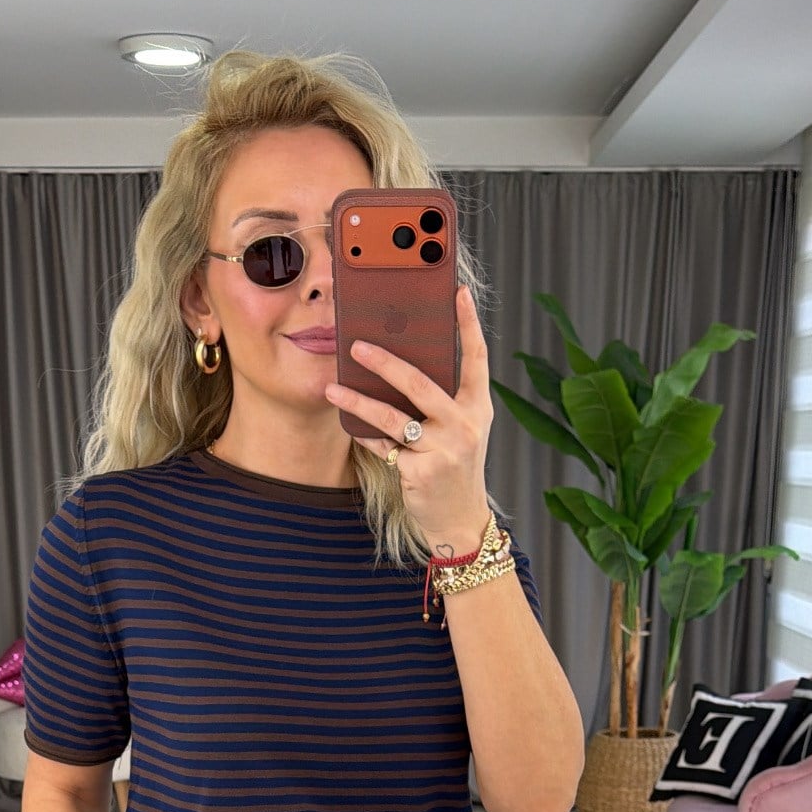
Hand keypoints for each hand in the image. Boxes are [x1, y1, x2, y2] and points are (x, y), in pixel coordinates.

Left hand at [324, 282, 492, 553]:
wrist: (460, 519)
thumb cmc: (454, 466)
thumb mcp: (460, 429)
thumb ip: (443, 399)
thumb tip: (401, 363)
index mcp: (478, 407)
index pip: (476, 358)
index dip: (468, 324)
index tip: (458, 292)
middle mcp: (466, 425)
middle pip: (420, 383)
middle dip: (385, 362)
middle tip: (356, 344)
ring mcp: (445, 449)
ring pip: (393, 417)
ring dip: (358, 400)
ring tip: (333, 387)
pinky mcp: (422, 472)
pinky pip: (384, 446)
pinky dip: (365, 435)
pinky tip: (347, 422)